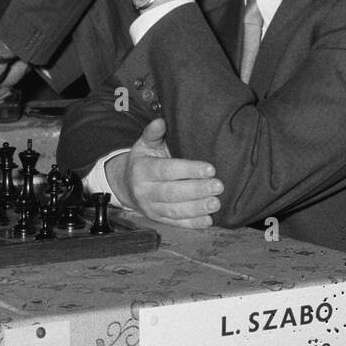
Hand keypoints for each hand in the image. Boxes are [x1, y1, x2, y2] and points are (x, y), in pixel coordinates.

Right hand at [106, 118, 223, 227]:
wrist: (126, 184)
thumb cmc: (143, 160)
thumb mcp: (144, 144)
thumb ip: (153, 133)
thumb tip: (161, 121)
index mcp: (142, 170)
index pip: (167, 170)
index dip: (189, 170)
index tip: (210, 168)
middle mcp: (145, 191)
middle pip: (173, 192)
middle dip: (197, 190)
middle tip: (219, 186)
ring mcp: (150, 207)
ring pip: (175, 210)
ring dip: (197, 208)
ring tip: (216, 203)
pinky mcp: (157, 219)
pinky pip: (176, 223)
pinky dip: (192, 224)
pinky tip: (208, 221)